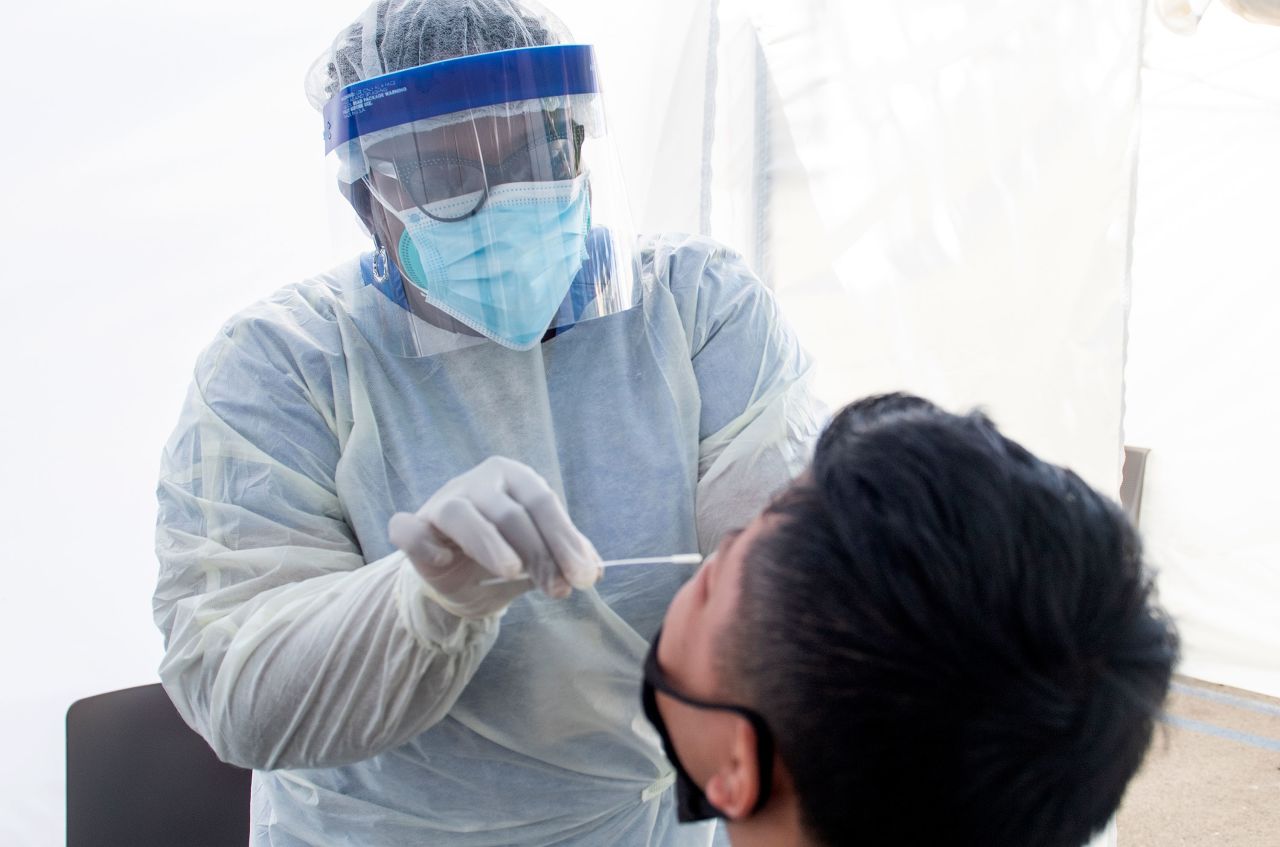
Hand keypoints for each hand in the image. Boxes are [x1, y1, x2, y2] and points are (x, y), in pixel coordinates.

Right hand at [388, 457, 601, 617]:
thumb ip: (566, 559)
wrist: (460, 578)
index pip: (543, 503)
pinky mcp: (413, 525)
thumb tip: (595, 570)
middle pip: (509, 512)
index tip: (583, 577)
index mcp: (515, 478)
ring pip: (461, 513)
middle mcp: (479, 481)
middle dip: (538, 553)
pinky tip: (443, 561)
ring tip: (513, 573)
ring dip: (488, 544)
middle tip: (558, 589)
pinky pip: (408, 528)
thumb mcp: (540, 557)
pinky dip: (422, 542)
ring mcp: (442, 500)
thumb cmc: (506, 556)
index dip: (565, 541)